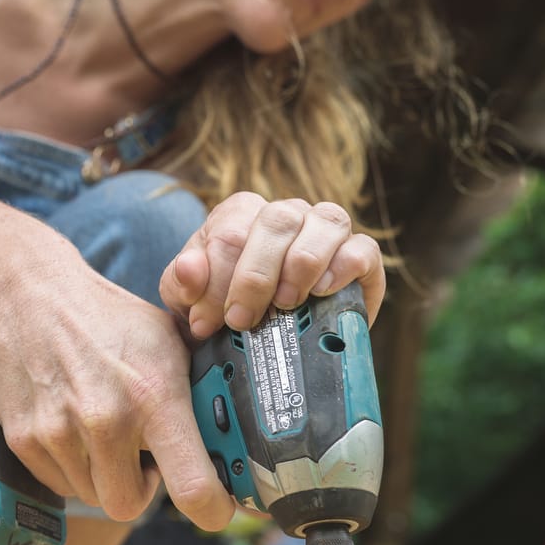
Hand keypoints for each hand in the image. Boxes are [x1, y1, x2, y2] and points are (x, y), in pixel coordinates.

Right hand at [0, 262, 235, 531]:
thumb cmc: (103, 317)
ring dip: (102, 474)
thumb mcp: (167, 339)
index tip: (214, 508)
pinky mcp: (23, 440)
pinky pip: (58, 482)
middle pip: (129, 505)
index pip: (193, 487)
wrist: (25, 294)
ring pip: (92, 495)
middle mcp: (106, 420)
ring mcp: (59, 433)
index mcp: (154, 396)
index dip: (210, 510)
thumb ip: (199, 389)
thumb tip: (236, 432)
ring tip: (101, 430)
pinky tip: (72, 427)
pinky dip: (70, 466)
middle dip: (138, 487)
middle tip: (139, 455)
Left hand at [159, 192, 384, 339]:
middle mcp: (286, 212)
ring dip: (302, 264)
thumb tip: (188, 268)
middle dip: (255, 277)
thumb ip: (182, 282)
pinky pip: (362, 248)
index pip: (230, 233)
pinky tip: (323, 291)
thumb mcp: (188, 299)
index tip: (207, 322)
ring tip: (285, 303)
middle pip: (276, 222)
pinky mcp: (361, 255)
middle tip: (242, 320)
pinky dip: (344, 267)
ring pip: (324, 222)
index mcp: (240, 213)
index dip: (216, 281)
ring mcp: (325, 228)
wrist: (257, 332)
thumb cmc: (222, 308)